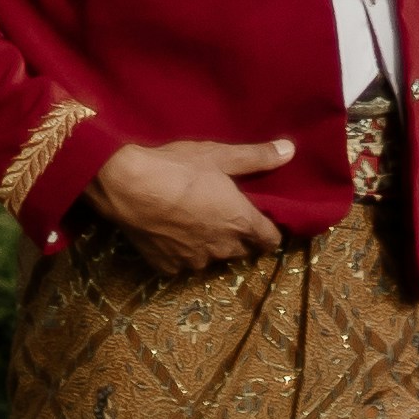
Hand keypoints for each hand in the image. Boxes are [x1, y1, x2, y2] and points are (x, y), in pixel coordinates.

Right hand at [90, 137, 293, 272]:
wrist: (128, 187)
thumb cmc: (178, 167)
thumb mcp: (219, 155)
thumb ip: (257, 157)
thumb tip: (291, 150)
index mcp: (240, 223)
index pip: (270, 240)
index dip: (269, 230)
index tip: (262, 219)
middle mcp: (222, 248)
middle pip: (242, 250)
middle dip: (239, 236)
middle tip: (225, 212)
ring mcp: (194, 262)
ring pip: (212, 257)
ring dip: (210, 244)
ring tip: (195, 220)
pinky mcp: (168, 268)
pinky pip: (183, 262)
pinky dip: (181, 251)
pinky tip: (171, 231)